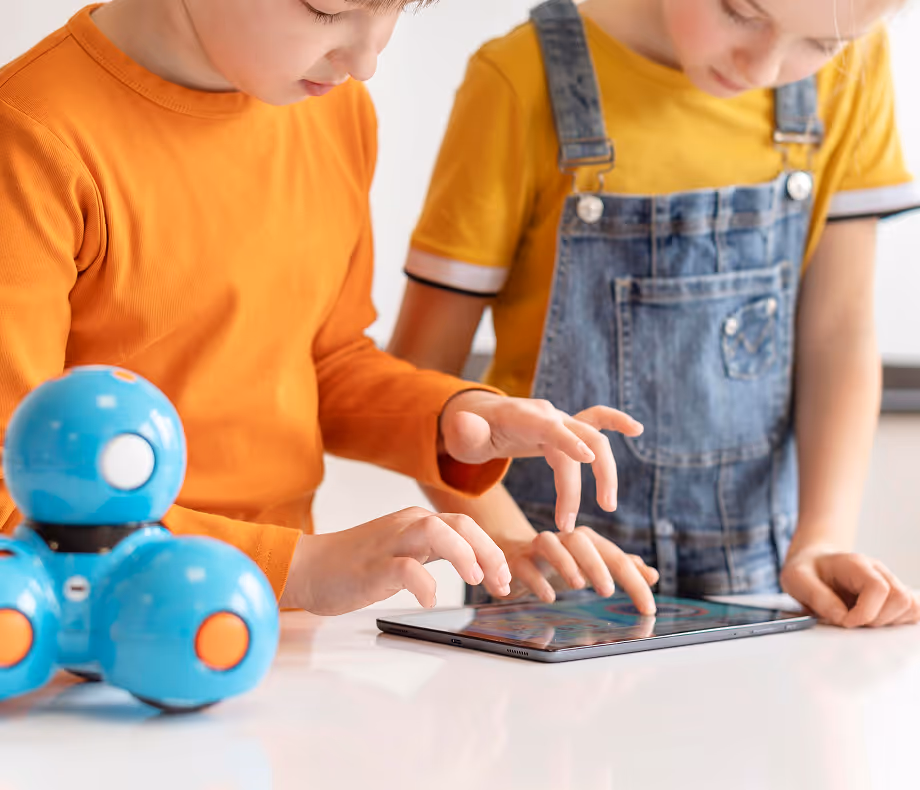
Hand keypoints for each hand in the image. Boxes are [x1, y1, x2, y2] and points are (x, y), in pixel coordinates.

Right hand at [279, 507, 511, 614]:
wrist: (308, 567)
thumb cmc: (356, 563)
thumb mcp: (403, 550)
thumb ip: (434, 551)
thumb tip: (475, 564)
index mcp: (416, 521)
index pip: (464, 526)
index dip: (491, 550)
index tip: (504, 579)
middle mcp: (406, 526)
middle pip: (459, 523)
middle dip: (488, 551)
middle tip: (502, 581)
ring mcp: (389, 544)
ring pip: (435, 531)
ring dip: (463, 554)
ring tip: (475, 580)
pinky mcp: (373, 566)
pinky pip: (405, 568)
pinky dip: (424, 584)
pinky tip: (430, 600)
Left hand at [440, 392, 642, 531]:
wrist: (475, 418)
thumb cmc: (468, 431)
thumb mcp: (460, 435)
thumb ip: (465, 432)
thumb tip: (467, 425)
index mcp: (523, 417)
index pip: (550, 428)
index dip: (569, 442)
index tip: (587, 461)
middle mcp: (547, 415)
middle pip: (580, 440)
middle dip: (584, 480)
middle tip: (571, 523)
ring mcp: (559, 421)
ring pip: (594, 441)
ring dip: (604, 473)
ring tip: (605, 508)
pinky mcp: (566, 429)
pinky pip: (596, 422)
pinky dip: (617, 422)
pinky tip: (637, 429)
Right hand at [494, 526, 658, 614]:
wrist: (515, 555)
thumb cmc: (560, 562)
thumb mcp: (591, 566)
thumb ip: (620, 568)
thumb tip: (652, 575)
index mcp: (586, 541)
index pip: (614, 556)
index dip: (635, 581)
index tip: (648, 608)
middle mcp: (563, 539)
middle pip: (581, 541)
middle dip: (596, 564)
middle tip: (609, 591)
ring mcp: (537, 548)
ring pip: (549, 543)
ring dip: (565, 563)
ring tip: (578, 586)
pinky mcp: (517, 561)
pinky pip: (524, 565)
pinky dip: (536, 580)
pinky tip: (548, 597)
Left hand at [781, 545, 919, 627]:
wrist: (814, 562)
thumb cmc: (807, 570)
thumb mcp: (796, 578)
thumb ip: (816, 596)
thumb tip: (842, 617)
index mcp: (856, 564)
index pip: (878, 588)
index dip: (865, 612)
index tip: (845, 621)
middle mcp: (879, 572)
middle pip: (900, 599)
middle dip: (876, 620)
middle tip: (851, 621)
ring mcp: (889, 583)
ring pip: (910, 607)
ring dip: (887, 622)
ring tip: (861, 621)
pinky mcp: (893, 596)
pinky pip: (912, 611)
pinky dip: (898, 622)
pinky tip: (874, 621)